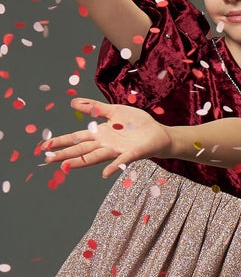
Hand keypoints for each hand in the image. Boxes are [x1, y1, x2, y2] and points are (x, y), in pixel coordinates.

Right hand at [44, 97, 174, 176]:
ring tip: (65, 167)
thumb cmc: (136, 123)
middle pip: (81, 150)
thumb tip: (74, 102)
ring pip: (95, 157)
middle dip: (64, 154)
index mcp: (100, 134)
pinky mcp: (132, 154)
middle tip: (47, 159)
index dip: (62, 141)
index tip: (46, 145)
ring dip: (80, 162)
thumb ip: (94, 108)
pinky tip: (104, 174)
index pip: (77, 138)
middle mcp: (105, 144)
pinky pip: (121, 161)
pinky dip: (113, 167)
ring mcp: (117, 150)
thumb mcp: (114, 111)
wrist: (158, 133)